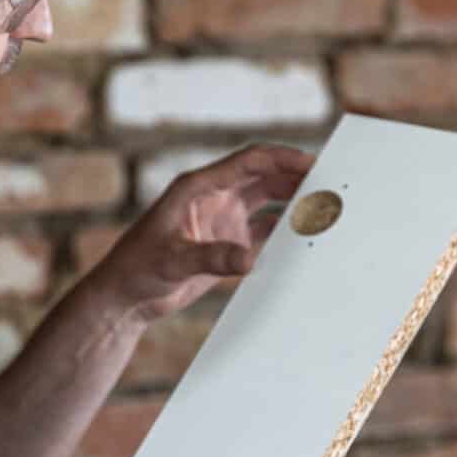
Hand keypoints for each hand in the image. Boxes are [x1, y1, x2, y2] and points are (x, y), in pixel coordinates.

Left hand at [91, 144, 314, 324]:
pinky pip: (263, 232)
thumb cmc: (136, 269)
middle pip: (264, 177)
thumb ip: (212, 257)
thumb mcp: (173, 261)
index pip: (249, 162)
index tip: (313, 162)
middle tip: (331, 182)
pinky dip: (284, 233)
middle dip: (297, 177)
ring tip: (326, 207)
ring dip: (294, 202)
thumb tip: (250, 259)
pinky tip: (305, 238)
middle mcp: (213, 197)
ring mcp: (222, 219)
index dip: (282, 158)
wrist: (124, 298)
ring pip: (268, 202)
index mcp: (198, 187)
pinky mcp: (226, 243)